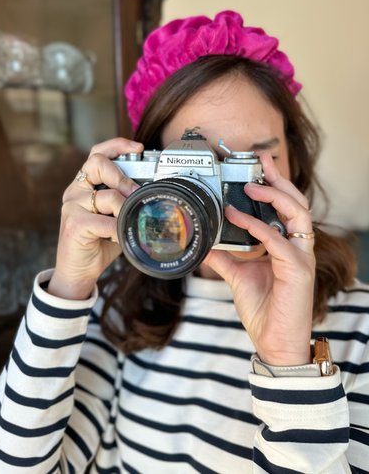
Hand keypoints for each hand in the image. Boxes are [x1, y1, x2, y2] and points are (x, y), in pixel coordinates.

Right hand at [48, 138, 142, 299]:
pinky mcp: (74, 224)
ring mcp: (72, 206)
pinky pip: (105, 222)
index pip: (97, 153)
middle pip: (97, 163)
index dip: (116, 145)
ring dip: (124, 209)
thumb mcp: (115, 217)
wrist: (78, 272)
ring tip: (130, 220)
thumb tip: (154, 195)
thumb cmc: (98, 243)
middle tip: (136, 192)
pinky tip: (120, 237)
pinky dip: (118, 230)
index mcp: (85, 185)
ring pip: (107, 196)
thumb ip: (126, 203)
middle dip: (122, 176)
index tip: (137, 147)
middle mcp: (75, 191)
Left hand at [203, 152, 314, 366]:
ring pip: (298, 214)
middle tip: (261, 161)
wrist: (274, 342)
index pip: (286, 208)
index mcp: (286, 246)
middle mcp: (297, 248)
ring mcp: (300, 258)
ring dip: (275, 195)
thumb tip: (203, 243)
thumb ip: (224, 256)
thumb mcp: (237, 275)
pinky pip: (278, 241)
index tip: (258, 168)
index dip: (274, 185)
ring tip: (252, 185)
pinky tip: (238, 217)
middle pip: (297, 203)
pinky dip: (258, 226)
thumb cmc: (263, 309)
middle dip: (279, 179)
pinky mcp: (298, 271)